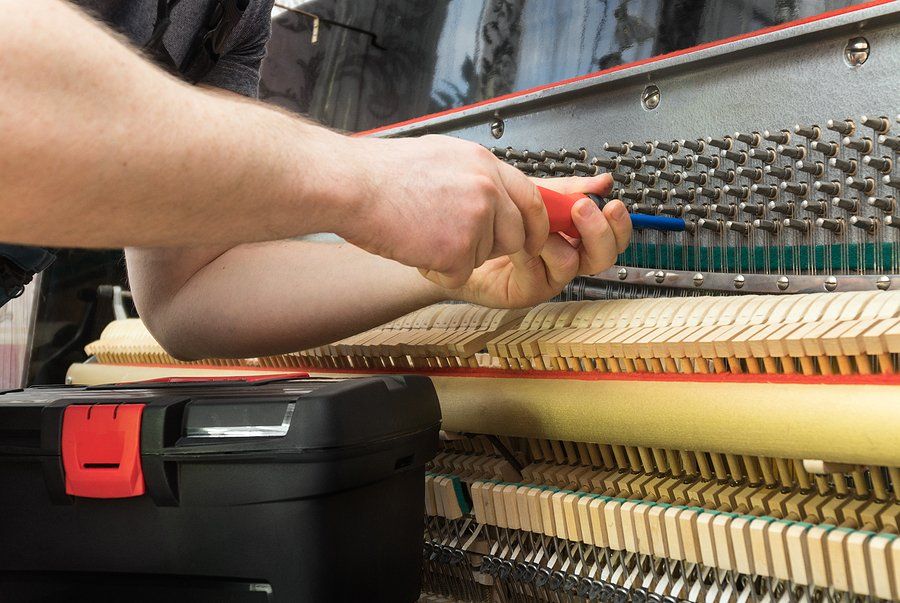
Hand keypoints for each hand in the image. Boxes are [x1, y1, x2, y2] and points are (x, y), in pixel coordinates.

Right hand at [339, 134, 547, 288]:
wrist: (352, 187)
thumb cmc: (383, 174)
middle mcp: (487, 189)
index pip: (531, 198)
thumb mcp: (442, 157)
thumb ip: (475, 176)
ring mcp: (475, 218)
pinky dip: (436, 270)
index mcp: (484, 163)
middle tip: (458, 241)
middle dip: (493, 247)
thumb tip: (496, 194)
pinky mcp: (458, 248)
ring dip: (457, 256)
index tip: (531, 239)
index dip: (535, 225)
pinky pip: (459, 274)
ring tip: (423, 232)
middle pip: (515, 235)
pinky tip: (415, 246)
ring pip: (484, 257)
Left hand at [447, 174, 630, 307]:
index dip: (617, 224)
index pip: (610, 236)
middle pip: (602, 256)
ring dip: (554, 237)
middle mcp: (566, 259)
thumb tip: (603, 181)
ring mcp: (548, 278)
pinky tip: (517, 237)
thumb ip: (567, 190)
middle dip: (597, 231)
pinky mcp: (528, 291)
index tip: (611, 204)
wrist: (456, 237)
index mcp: (573, 236)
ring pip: (572, 263)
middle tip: (582, 209)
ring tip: (536, 223)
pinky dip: (530, 250)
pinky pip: (540, 272)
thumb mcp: (532, 196)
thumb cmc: (494, 220)